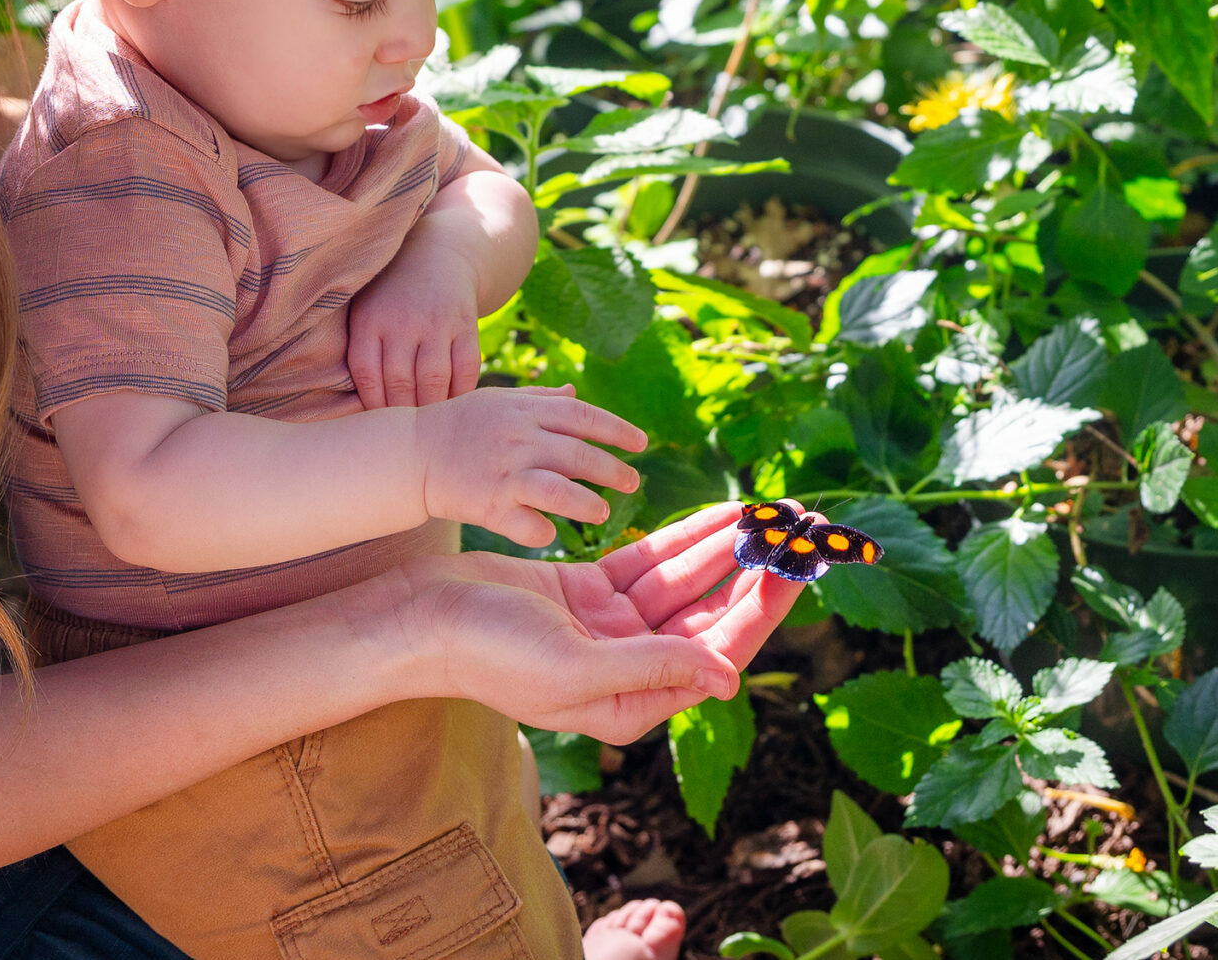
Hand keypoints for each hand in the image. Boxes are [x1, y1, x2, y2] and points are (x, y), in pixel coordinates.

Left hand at [347, 227, 483, 408]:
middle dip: (400, 413)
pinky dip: (459, 393)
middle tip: (402, 431)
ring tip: (425, 423)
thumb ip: (360, 348)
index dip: (371, 404)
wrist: (437, 254)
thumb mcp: (364, 308)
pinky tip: (451, 404)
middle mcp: (403, 320)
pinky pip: (465, 369)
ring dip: (429, 409)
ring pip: (433, 381)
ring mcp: (437, 322)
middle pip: (400, 382)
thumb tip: (353, 408)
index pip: (367, 374)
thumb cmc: (390, 296)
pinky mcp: (466, 325)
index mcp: (371, 319)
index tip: (376, 420)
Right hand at [396, 503, 802, 743]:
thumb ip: (652, 668)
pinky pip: (648, 562)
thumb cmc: (489, 654)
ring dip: (721, 550)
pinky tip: (715, 516)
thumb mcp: (575, 669)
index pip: (716, 653)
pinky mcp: (589, 592)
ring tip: (765, 515)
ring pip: (683, 583)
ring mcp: (611, 628)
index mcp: (635, 701)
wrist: (423, 618)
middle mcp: (632, 667)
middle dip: (751, 575)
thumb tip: (727, 676)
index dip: (759, 611)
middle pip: (709, 616)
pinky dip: (681, 538)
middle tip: (794, 535)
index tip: (794, 573)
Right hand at [413, 385, 644, 547]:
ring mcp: (504, 474)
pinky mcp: (489, 506)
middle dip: (614, 470)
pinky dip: (542, 532)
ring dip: (587, 504)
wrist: (410, 453)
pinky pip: (527, 525)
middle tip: (633, 483)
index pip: (583, 416)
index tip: (641, 443)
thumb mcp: (498, 400)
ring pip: (561, 492)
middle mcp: (518, 440)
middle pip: (580, 455)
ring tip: (601, 512)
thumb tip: (576, 391)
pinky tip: (549, 533)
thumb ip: (539, 397)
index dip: (618, 429)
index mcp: (524, 410)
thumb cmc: (458, 424)